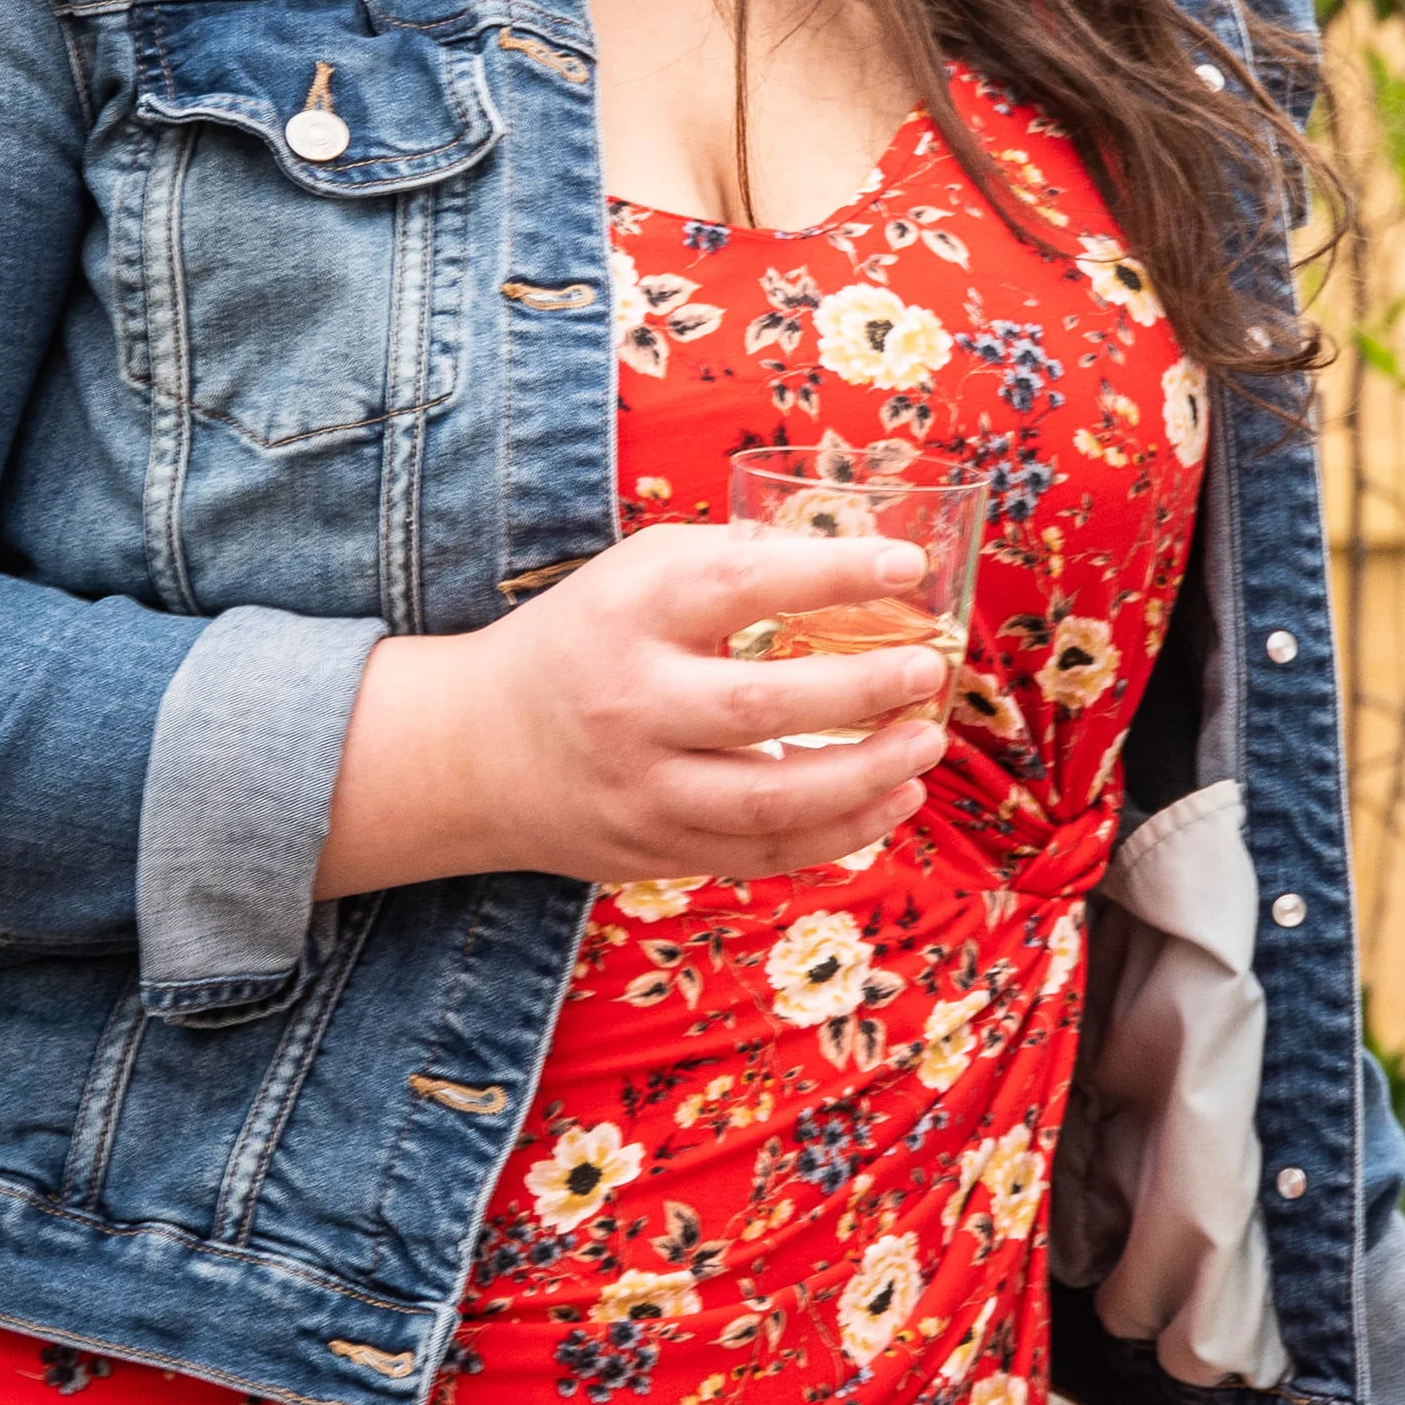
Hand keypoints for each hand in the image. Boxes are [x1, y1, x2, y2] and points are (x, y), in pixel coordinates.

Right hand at [311, 522, 956, 895]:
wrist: (476, 751)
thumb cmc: (581, 642)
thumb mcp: (632, 575)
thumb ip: (727, 559)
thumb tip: (851, 551)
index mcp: (629, 614)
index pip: (741, 585)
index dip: (833, 573)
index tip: (906, 564)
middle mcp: (633, 704)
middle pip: (762, 706)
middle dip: (864, 690)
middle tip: (928, 670)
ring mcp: (643, 788)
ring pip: (770, 800)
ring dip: (867, 776)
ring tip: (927, 743)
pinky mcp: (657, 849)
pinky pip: (764, 853)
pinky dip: (841, 833)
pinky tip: (893, 799)